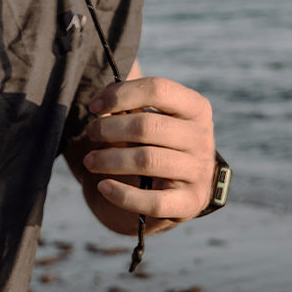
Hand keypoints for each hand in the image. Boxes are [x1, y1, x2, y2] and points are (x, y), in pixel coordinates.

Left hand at [82, 75, 216, 223]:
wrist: (178, 186)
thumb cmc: (155, 142)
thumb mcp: (147, 118)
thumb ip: (127, 105)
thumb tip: (101, 102)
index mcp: (195, 108)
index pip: (158, 89)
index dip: (120, 94)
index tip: (93, 106)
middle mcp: (202, 137)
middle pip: (147, 126)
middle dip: (108, 129)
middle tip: (90, 133)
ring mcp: (199, 171)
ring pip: (147, 161)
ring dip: (109, 160)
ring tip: (89, 161)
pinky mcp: (190, 202)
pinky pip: (154, 202)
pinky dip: (124, 195)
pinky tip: (103, 187)